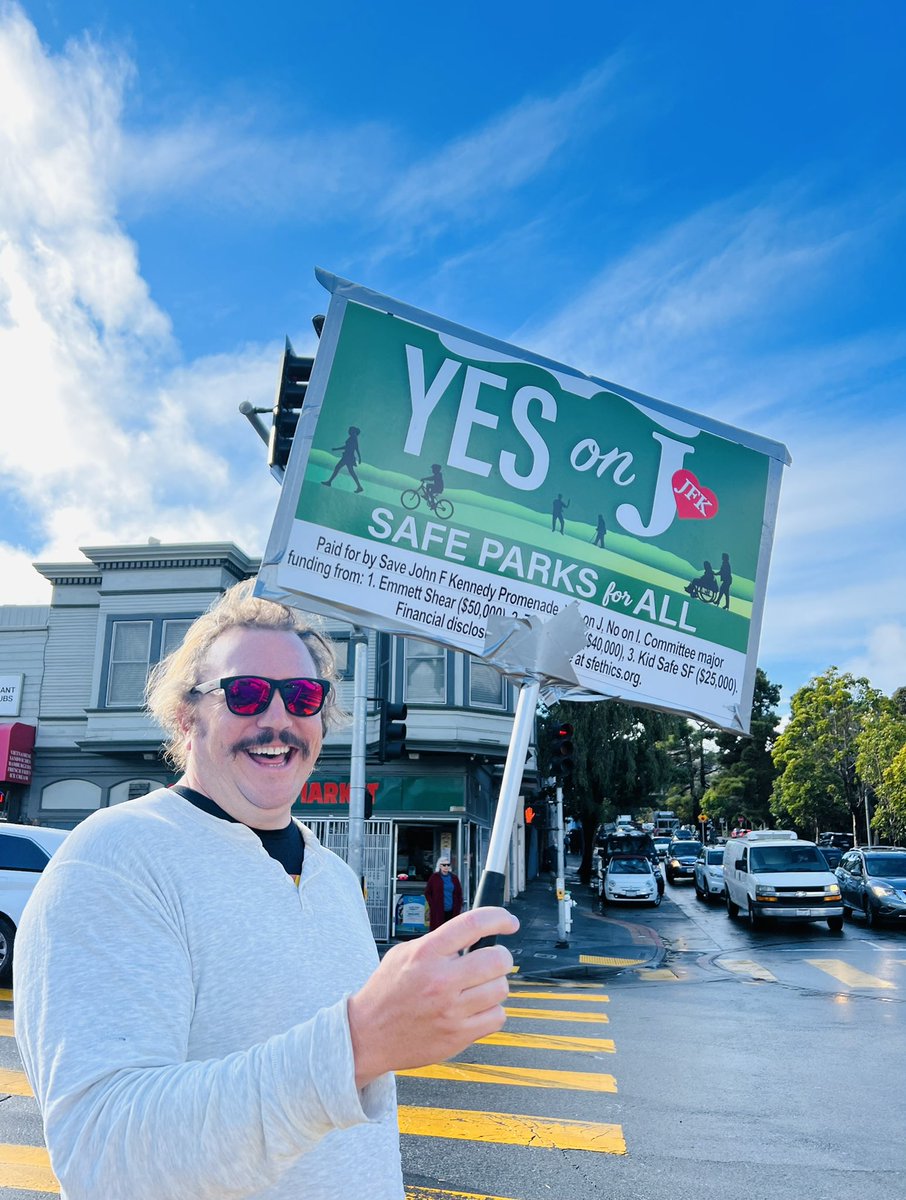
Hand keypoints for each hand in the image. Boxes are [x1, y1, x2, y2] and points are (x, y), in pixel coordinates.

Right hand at [347, 906, 517, 1087]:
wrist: (367, 1036)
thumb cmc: (387, 992)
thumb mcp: (404, 954)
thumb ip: (438, 942)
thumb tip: (475, 932)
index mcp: (426, 954)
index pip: (473, 924)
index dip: (498, 918)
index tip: (508, 921)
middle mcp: (440, 981)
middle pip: (497, 959)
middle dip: (501, 956)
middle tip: (493, 960)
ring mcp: (451, 1011)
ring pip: (501, 988)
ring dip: (495, 985)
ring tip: (479, 987)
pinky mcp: (458, 1036)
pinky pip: (497, 1017)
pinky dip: (492, 1011)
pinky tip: (476, 1008)